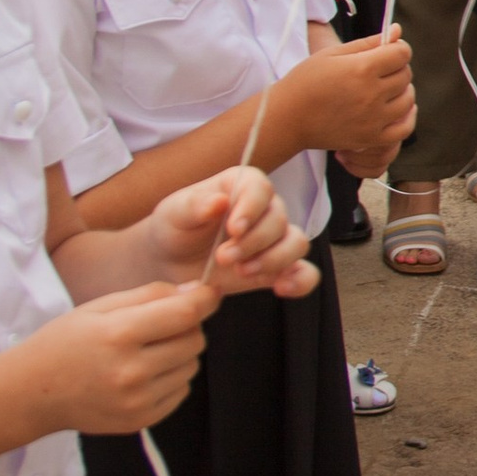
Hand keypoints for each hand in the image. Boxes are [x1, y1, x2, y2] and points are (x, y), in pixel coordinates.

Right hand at [23, 283, 217, 435]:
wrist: (32, 393)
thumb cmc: (65, 343)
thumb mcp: (99, 307)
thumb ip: (149, 295)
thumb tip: (194, 291)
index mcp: (119, 335)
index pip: (185, 314)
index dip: (205, 299)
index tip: (210, 293)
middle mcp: (131, 371)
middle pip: (194, 340)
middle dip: (187, 327)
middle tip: (161, 325)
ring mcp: (137, 400)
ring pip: (191, 366)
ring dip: (179, 354)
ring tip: (146, 351)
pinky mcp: (141, 420)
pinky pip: (181, 391)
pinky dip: (171, 378)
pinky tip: (142, 374)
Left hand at [148, 168, 316, 302]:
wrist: (171, 260)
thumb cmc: (174, 227)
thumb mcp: (174, 213)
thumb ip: (195, 206)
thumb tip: (219, 201)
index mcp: (241, 186)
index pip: (260, 188)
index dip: (252, 207)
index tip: (233, 228)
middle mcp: (264, 209)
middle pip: (278, 220)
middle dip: (253, 242)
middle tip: (222, 258)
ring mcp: (274, 240)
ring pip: (297, 243)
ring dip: (274, 260)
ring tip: (242, 272)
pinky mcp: (277, 268)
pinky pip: (305, 273)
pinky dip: (301, 281)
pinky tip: (281, 289)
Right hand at [282, 31, 416, 166]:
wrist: (287, 118)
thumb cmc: (306, 81)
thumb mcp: (333, 54)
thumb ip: (368, 42)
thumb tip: (397, 31)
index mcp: (362, 68)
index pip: (402, 53)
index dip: (398, 48)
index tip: (389, 50)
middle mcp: (371, 94)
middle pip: (405, 75)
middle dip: (397, 68)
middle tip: (381, 69)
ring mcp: (373, 119)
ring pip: (408, 100)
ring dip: (402, 91)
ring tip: (386, 88)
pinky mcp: (370, 138)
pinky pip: (404, 129)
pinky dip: (407, 117)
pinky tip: (398, 109)